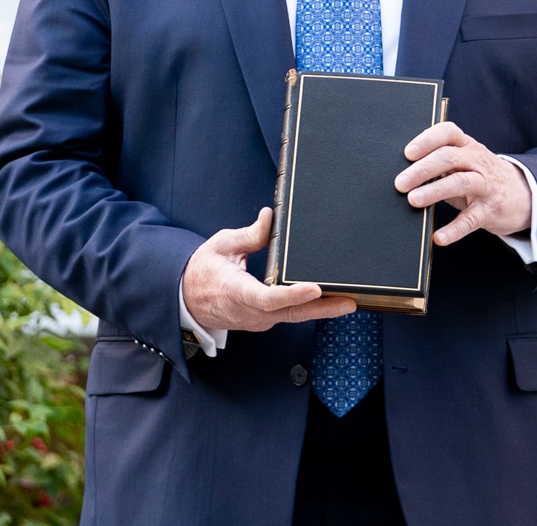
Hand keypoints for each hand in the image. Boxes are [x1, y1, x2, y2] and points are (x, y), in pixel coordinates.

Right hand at [181, 208, 356, 331]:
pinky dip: (309, 308)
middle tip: (349, 301)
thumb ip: (248, 234)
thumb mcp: (221, 245)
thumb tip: (271, 216)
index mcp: (237, 292)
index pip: (268, 297)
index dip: (293, 294)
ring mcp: (259, 320)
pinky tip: (330, 299)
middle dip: (322, 308)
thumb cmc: (204, 270)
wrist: (186, 300)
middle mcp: (251, 312)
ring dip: (320, 309)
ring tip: (349, 298)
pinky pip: (290, 315)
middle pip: (291, 313)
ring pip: (294, 316)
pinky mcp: (265, 320)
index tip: (315, 288)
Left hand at [396, 122, 531, 245]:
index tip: (408, 153)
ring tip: (413, 200)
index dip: (428, 140)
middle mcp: (478, 161)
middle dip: (422, 169)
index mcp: (468, 146)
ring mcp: (486, 185)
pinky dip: (454, 229)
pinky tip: (438, 237)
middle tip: (400, 183)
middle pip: (449, 157)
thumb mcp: (465, 162)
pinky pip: (471, 220)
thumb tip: (402, 172)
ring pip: (460, 182)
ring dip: (434, 191)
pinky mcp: (490, 210)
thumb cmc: (480, 176)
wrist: (523, 195)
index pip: (449, 133)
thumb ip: (440, 161)